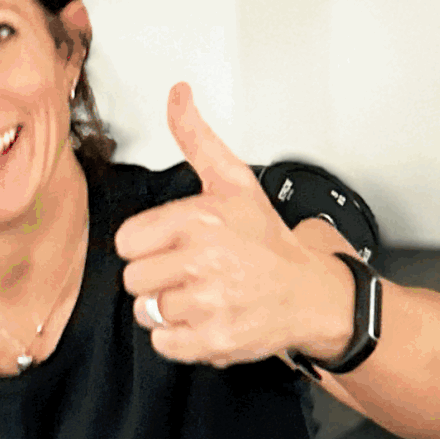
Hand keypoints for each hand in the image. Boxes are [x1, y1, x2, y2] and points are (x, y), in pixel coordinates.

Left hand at [114, 83, 350, 368]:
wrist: (311, 293)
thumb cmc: (267, 240)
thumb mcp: (233, 181)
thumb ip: (196, 138)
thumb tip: (177, 94)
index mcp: (199, 219)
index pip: (128, 241)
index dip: (149, 245)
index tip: (175, 246)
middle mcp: (202, 261)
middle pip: (133, 280)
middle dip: (157, 278)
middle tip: (190, 273)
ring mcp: (209, 304)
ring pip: (147, 312)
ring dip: (169, 309)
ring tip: (201, 296)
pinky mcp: (214, 339)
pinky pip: (164, 344)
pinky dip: (180, 338)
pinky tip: (205, 319)